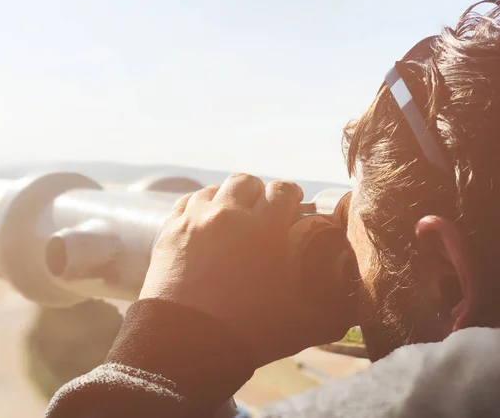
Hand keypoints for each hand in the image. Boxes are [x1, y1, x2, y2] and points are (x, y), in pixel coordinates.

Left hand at [140, 173, 354, 366]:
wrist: (187, 345)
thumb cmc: (248, 333)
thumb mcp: (303, 324)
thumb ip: (336, 311)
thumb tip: (356, 306)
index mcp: (264, 229)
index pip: (283, 190)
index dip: (292, 196)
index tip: (294, 207)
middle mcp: (228, 214)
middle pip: (247, 181)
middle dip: (259, 193)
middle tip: (262, 213)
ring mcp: (194, 220)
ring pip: (214, 189)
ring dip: (227, 198)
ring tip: (231, 218)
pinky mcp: (169, 230)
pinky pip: (187, 202)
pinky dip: (199, 206)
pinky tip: (204, 222)